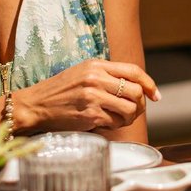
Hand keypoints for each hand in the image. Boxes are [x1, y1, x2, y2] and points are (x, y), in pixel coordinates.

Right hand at [15, 59, 159, 132]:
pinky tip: (104, 122)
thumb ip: (106, 75)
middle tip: (134, 111)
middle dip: (140, 104)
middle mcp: (96, 79)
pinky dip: (115, 125)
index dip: (149, 83)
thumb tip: (136, 87)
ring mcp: (94, 97)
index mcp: (96, 65)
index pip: (133, 71)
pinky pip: (115, 122)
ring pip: (130, 109)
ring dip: (130, 117)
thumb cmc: (60, 91)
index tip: (155, 95)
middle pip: (136, 91)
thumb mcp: (83, 72)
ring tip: (120, 118)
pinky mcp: (90, 115)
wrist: (36, 105)